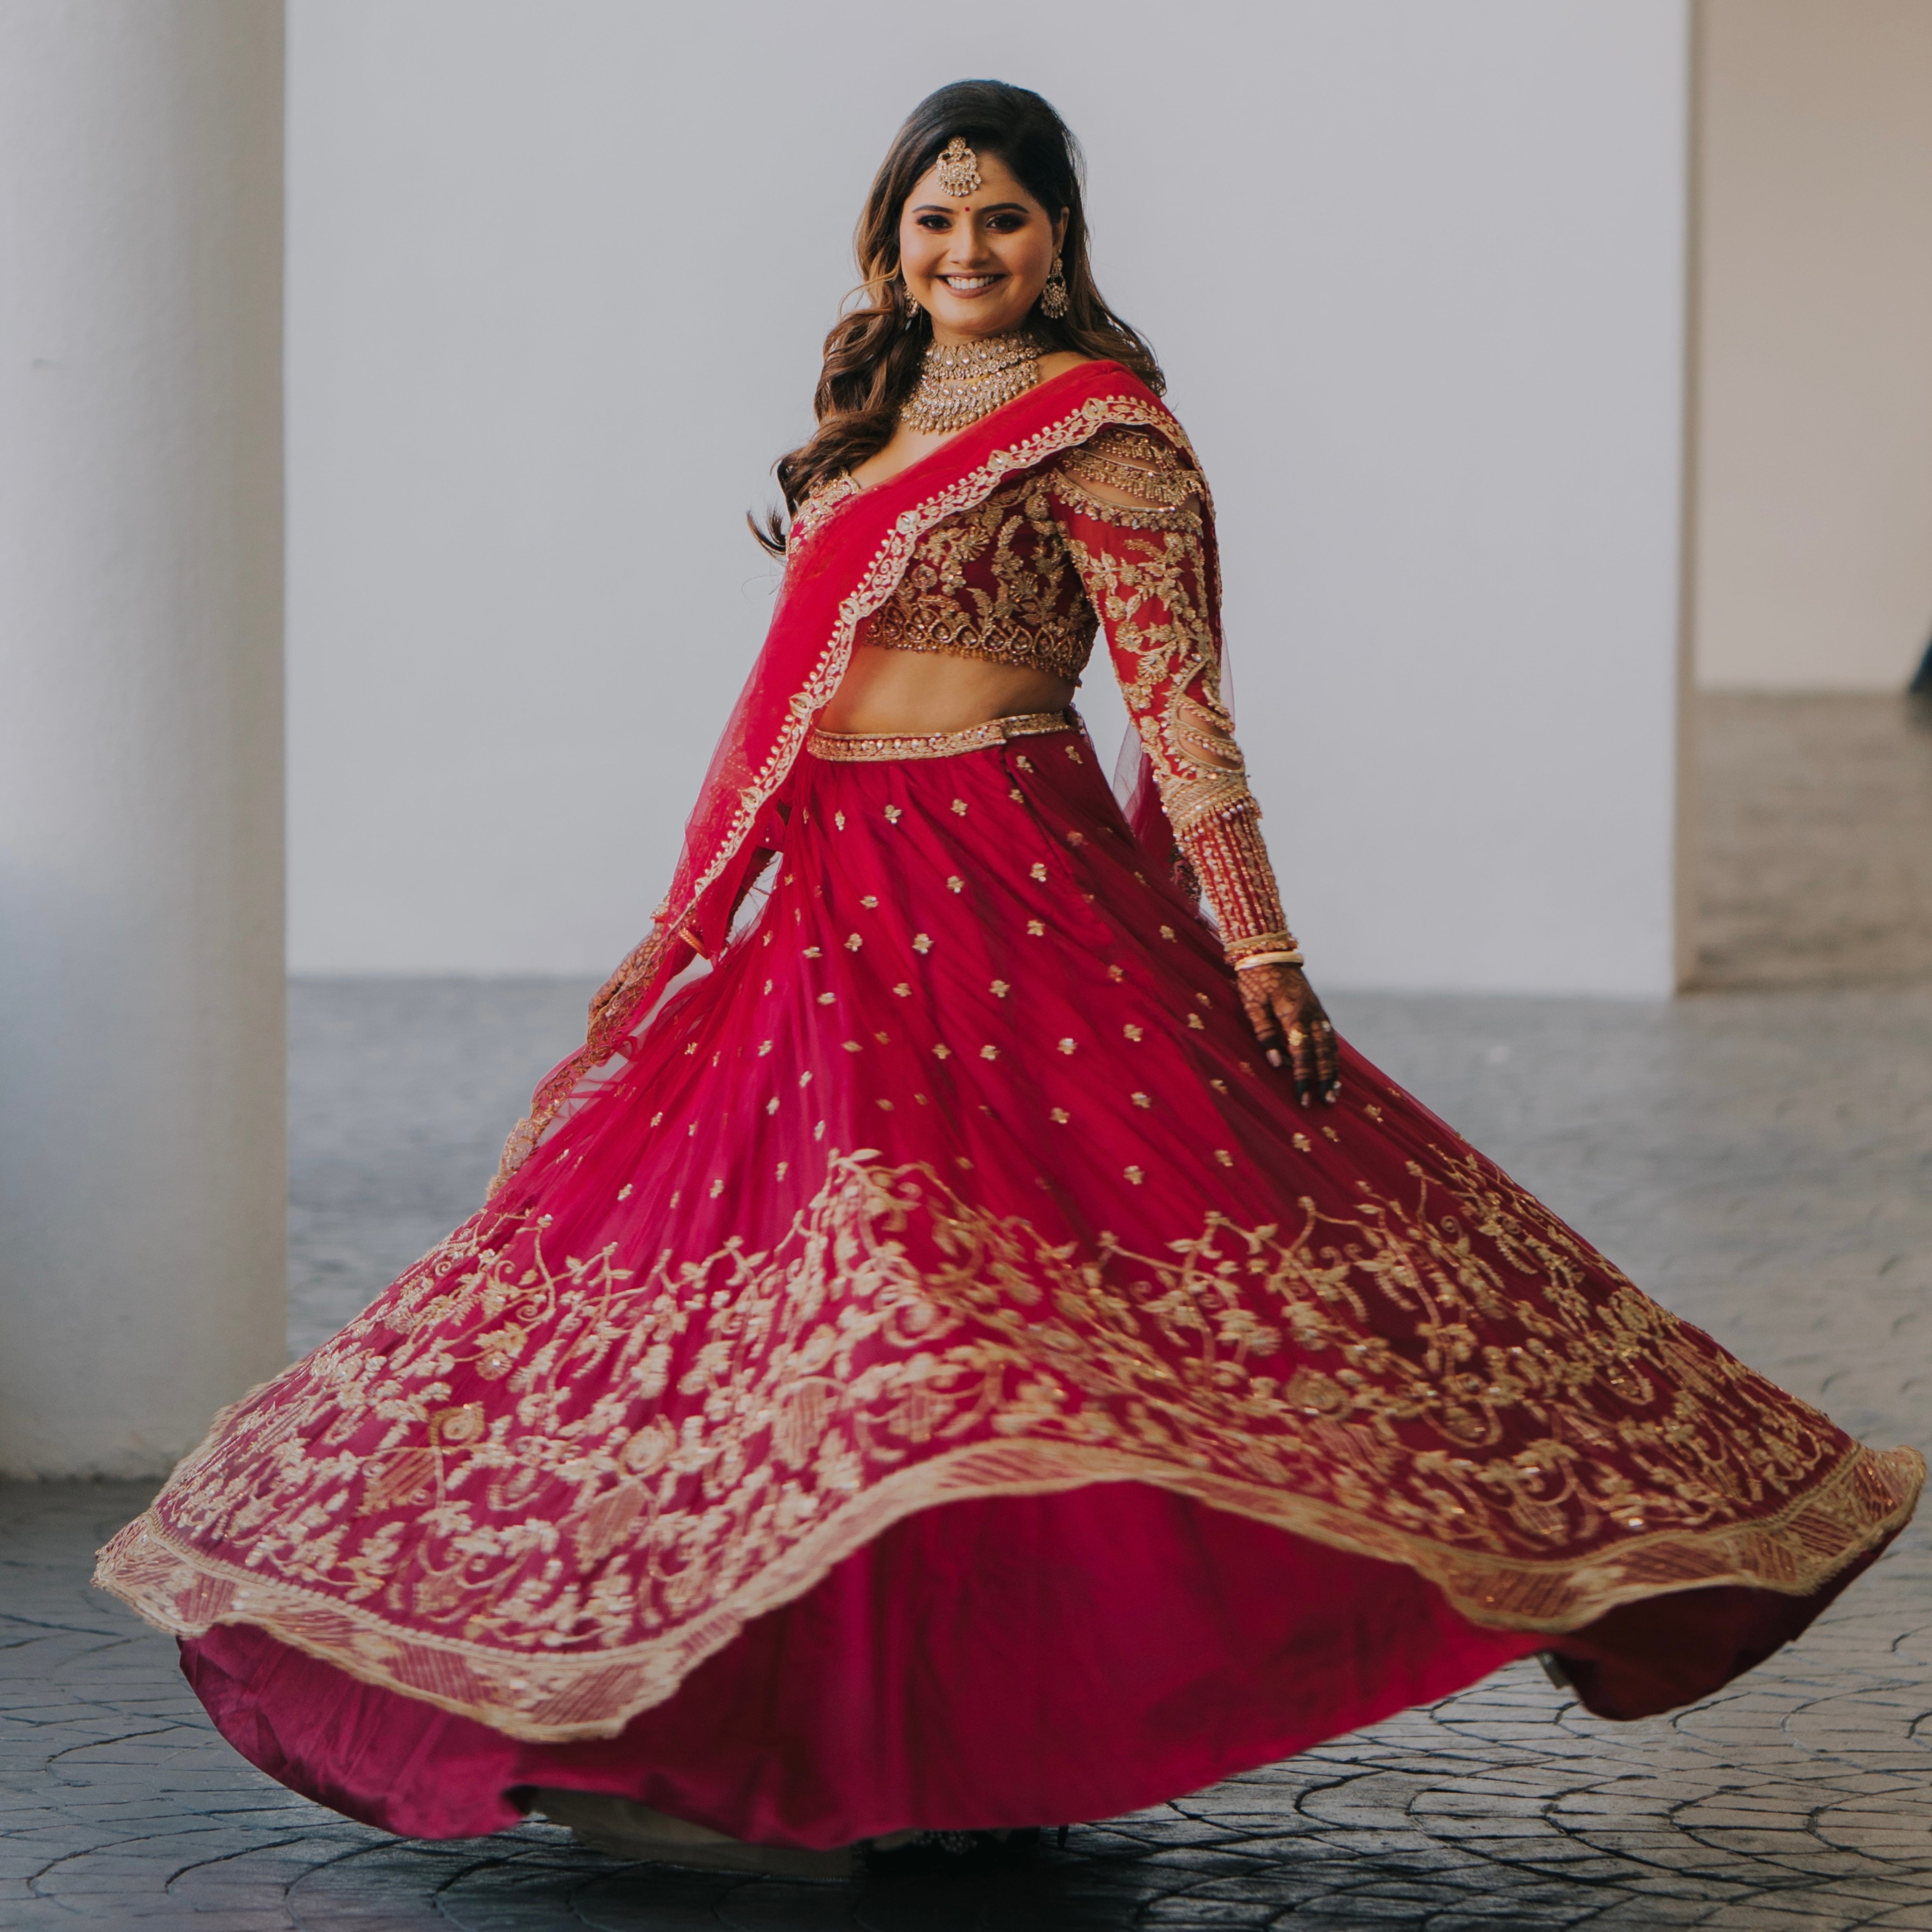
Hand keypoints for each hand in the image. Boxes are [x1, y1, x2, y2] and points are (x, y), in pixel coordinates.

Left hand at [1235, 963, 1340, 1105]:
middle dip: (1324, 1079)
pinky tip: (1332, 1066)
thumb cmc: (1255, 979)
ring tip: (1334, 1091)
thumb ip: (1265, 1034)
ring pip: (1330, 1045)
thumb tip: (1277, 1063)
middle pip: (1323, 1053)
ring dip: (1333, 1069)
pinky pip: (1329, 1036)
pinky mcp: (1317, 1009)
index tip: (1303, 1099)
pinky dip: (1332, 1053)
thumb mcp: (1253, 1006)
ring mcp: (1317, 1011)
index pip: (1302, 1053)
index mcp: (1294, 1015)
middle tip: (1327, 1102)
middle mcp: (1311, 1015)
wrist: (1268, 951)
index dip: (1303, 1078)